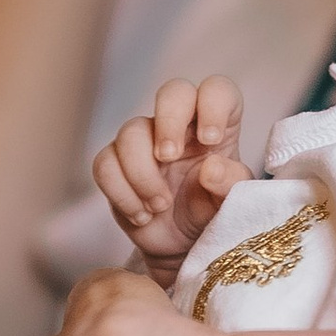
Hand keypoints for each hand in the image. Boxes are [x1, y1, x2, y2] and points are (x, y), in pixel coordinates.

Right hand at [92, 76, 251, 263]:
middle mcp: (181, 125)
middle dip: (169, 121)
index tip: (209, 140)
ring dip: (143, 174)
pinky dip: (122, 193)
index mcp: (216, 125)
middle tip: (169, 157)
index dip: (213, 105)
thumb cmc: (210, 212)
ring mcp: (145, 141)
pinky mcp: (116, 164)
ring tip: (160, 206)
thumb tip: (210, 168)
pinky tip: (142, 215)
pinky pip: (104, 164)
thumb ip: (229, 185)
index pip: (217, 90)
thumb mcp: (230, 204)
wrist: (182, 245)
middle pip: (172, 92)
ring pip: (130, 131)